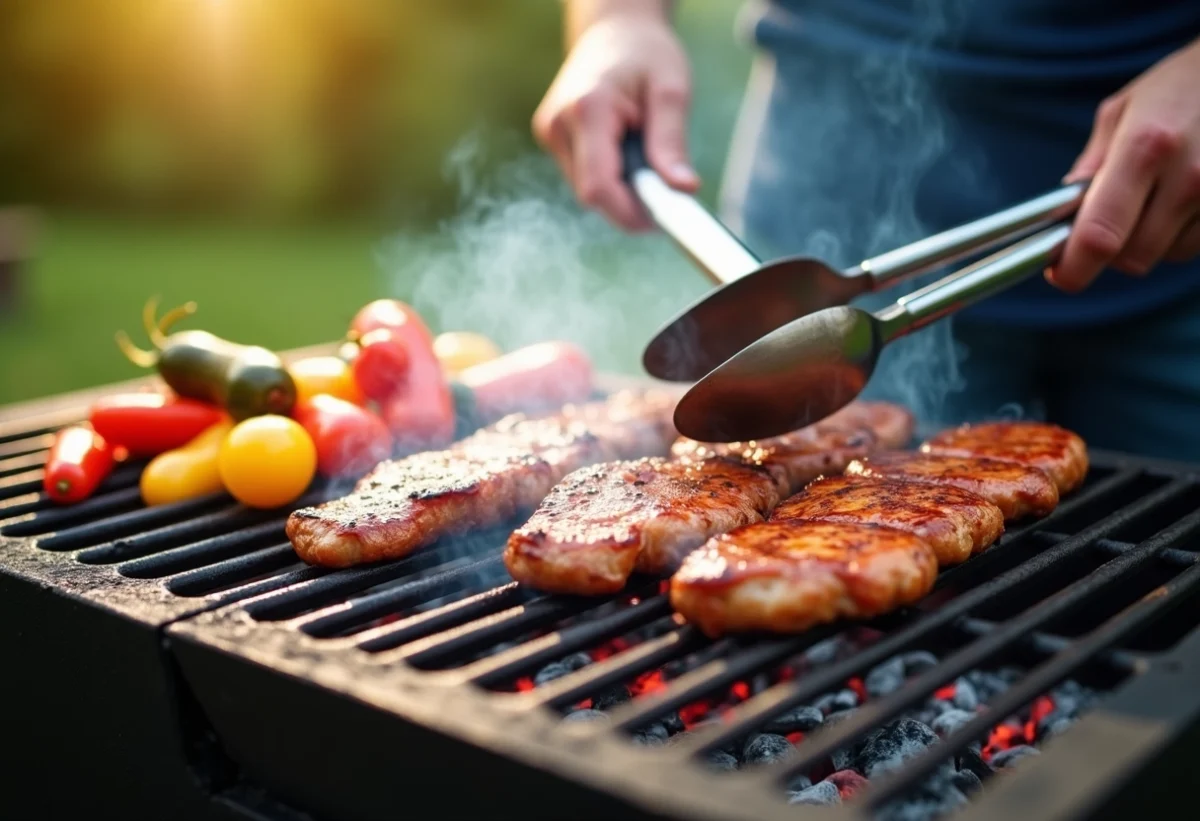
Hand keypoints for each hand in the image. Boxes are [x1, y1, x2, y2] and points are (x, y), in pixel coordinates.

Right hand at [532, 3, 698, 229]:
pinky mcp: (554, 140)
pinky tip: (628, 155)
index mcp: (587, 109)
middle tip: (667, 192)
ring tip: (646, 159)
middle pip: (593, 195)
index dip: (630, 213)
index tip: (663, 221)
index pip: (599, 187)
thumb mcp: (670, 91)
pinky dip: (611, 178)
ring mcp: (551, 133)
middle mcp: (559, 125)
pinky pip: (585, 177)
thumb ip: (671, 143)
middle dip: (630, 202)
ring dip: (622, 189)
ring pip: (588, 190)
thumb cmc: (646, 53)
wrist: (613, 29)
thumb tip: (682, 190)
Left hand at [1050, 37, 1199, 290]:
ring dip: (1148, 242)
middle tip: (1105, 222)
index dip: (1074, 267)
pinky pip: (1196, 246)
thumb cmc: (1178, 87)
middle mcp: (1188, 176)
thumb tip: (1063, 215)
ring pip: (1166, 255)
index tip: (1060, 272)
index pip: (1099, 236)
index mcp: (1145, 148)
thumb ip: (1091, 165)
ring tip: (1152, 199)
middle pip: (1133, 258)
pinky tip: (1180, 201)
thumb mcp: (1121, 111)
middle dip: (1109, 252)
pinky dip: (1179, 235)